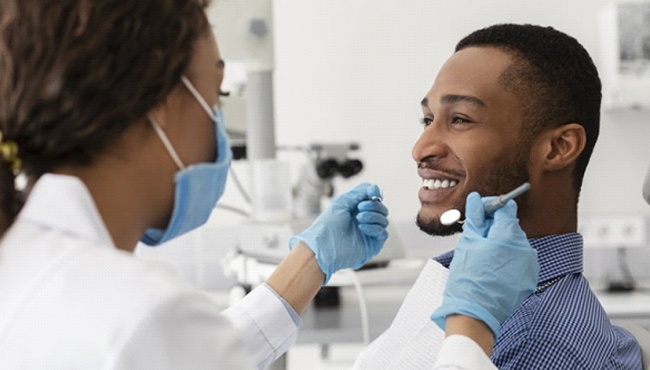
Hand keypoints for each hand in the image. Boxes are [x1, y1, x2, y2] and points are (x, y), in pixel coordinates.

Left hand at [289, 183, 388, 283]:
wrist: (324, 246)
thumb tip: (374, 188)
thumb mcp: (342, 202)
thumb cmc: (328, 224)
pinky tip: (362, 227)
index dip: (375, 193)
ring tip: (358, 218)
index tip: (373, 192)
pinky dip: (374, 227)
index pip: (373, 198)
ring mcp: (369, 232)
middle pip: (381, 208)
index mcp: (356, 209)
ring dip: (372, 216)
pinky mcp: (373, 244)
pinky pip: (383, 233)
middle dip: (373, 205)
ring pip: (384, 219)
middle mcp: (364, 220)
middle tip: (360, 208)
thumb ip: (359, 193)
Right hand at [431, 192, 538, 339]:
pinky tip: (492, 271)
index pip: (506, 207)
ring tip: (482, 259)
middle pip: (510, 226)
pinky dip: (507, 261)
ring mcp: (530, 265)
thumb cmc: (468, 278)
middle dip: (494, 228)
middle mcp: (525, 248)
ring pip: (514, 244)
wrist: (475, 314)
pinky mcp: (529, 279)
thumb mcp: (468, 243)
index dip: (491, 207)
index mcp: (509, 235)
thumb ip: (476, 218)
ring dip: (500, 245)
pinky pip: (519, 261)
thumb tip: (476, 199)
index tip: (480, 213)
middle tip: (476, 239)